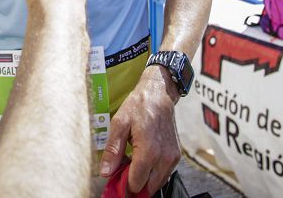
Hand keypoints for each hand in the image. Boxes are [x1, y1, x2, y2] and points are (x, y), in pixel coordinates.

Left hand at [100, 66, 180, 193]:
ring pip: (157, 184)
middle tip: (123, 170)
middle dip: (134, 183)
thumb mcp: (119, 124)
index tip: (116, 177)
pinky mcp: (176, 156)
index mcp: (148, 151)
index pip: (136, 183)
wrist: (159, 94)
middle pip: (147, 188)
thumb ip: (112, 150)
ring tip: (133, 163)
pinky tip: (144, 161)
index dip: (124, 184)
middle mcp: (164, 158)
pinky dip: (154, 174)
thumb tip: (105, 172)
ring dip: (145, 180)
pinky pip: (164, 175)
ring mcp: (172, 158)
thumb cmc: (138, 106)